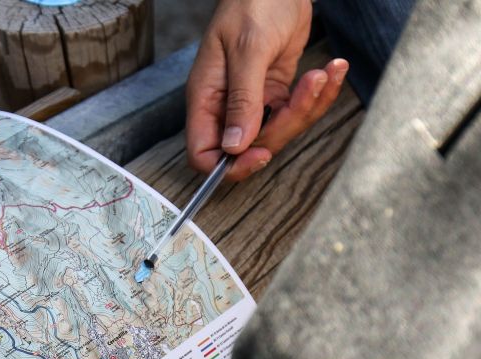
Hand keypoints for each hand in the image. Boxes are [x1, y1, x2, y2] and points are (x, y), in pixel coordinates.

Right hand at [186, 0, 348, 180]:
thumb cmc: (252, 3)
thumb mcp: (248, 50)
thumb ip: (242, 101)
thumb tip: (235, 146)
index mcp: (206, 98)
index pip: (204, 152)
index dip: (229, 164)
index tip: (260, 153)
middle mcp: (226, 105)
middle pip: (250, 147)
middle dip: (285, 127)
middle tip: (306, 92)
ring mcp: (253, 101)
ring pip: (280, 131)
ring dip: (309, 106)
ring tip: (324, 73)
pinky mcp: (277, 92)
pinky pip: (298, 110)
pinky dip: (321, 95)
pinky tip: (332, 70)